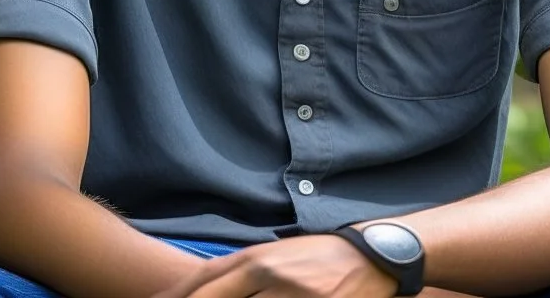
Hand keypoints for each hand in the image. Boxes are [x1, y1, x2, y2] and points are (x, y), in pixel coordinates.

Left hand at [152, 234, 398, 297]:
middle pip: (214, 295)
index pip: (204, 279)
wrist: (372, 256)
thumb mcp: (279, 257)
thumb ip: (245, 274)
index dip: (177, 295)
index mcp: (257, 258)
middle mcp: (267, 273)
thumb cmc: (320, 259)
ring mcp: (291, 295)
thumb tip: (207, 288)